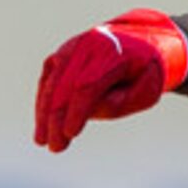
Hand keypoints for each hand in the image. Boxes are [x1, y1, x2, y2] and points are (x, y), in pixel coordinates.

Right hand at [34, 10, 187, 151]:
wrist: (142, 41)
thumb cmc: (145, 72)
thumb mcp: (145, 91)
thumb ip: (117, 103)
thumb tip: (84, 112)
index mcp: (114, 52)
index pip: (89, 84)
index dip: (78, 110)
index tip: (69, 133)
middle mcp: (89, 45)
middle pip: (66, 84)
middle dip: (56, 118)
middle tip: (54, 146)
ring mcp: (73, 47)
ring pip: (52, 80)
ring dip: (44, 113)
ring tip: (42, 140)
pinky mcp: (63, 53)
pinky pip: (48, 78)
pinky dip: (43, 101)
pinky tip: (41, 123)